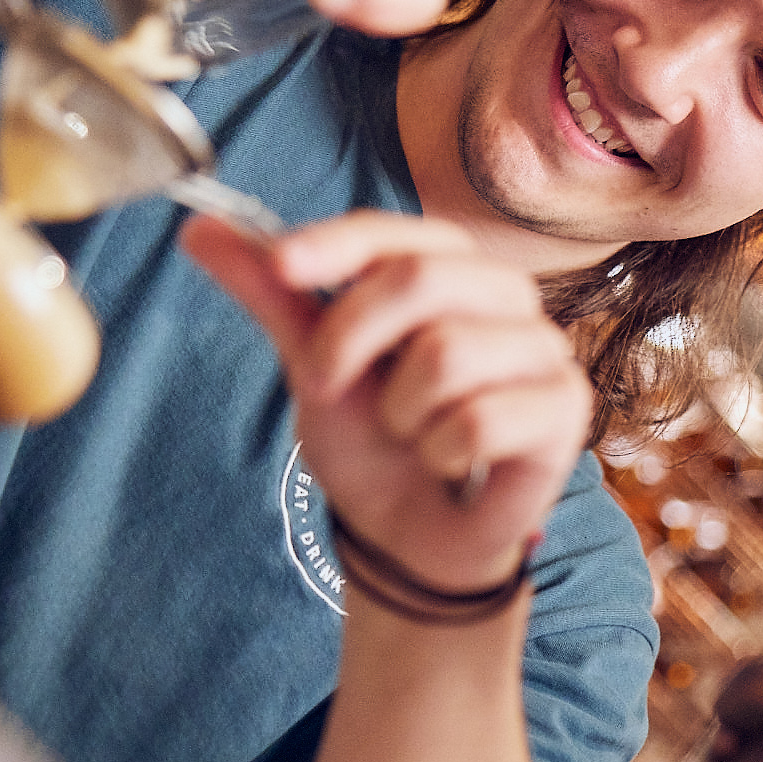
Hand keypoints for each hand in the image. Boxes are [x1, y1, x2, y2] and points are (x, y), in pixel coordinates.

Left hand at [184, 211, 592, 595]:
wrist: (408, 535)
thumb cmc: (371, 440)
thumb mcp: (312, 363)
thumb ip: (269, 294)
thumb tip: (196, 227)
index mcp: (444, 266)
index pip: (390, 232)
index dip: (333, 244)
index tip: (281, 266)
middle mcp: (503, 293)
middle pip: (419, 278)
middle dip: (348, 343)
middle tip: (329, 388)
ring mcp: (542, 347)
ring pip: (447, 353)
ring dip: (400, 413)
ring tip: (409, 432)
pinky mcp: (566, 406)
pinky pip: (480, 419)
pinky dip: (442, 453)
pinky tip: (451, 462)